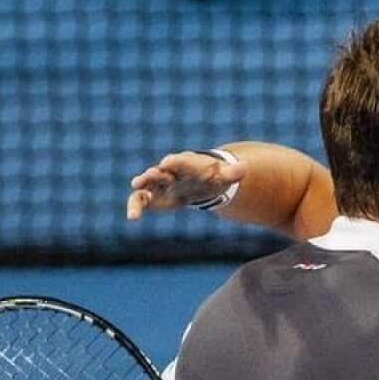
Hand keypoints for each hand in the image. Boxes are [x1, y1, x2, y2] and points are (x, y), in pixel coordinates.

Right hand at [126, 151, 247, 220]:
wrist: (200, 182)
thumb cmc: (213, 178)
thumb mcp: (225, 176)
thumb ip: (234, 173)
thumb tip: (246, 168)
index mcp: (188, 165)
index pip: (182, 162)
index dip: (176, 162)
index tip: (168, 162)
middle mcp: (171, 172)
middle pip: (162, 171)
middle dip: (155, 173)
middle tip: (150, 174)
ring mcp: (160, 183)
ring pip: (147, 184)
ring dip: (142, 185)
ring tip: (135, 186)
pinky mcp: (153, 196)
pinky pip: (141, 200)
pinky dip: (135, 206)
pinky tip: (132, 217)